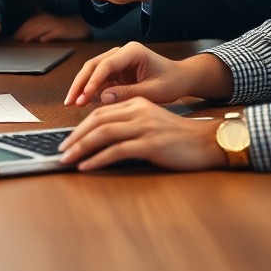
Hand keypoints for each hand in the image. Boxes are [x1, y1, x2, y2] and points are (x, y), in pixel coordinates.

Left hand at [12, 12, 89, 42]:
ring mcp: (55, 25)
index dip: (22, 28)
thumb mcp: (47, 25)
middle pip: (34, 25)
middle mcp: (48, 19)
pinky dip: (47, 36)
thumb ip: (37, 29)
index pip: (30, 22)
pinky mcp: (62, 30)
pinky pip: (54, 33)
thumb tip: (25, 36)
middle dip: (24, 32)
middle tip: (17, 39)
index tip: (15, 36)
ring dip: (33, 34)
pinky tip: (42, 40)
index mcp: (43, 17)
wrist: (77, 25)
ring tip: (25, 40)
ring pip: (42, 29)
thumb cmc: (60, 27)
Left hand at [58, 98, 225, 170]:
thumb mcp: (152, 122)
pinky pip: (117, 151)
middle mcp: (138, 111)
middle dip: (75, 136)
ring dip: (81, 147)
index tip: (69, 139)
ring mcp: (144, 127)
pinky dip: (98, 159)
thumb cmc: (180, 137)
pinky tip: (87, 166)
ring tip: (68, 159)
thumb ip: (130, 123)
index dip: (81, 125)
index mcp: (137, 103)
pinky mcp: (150, 144)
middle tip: (62, 150)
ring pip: (103, 134)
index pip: (101, 111)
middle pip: (97, 120)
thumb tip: (104, 136)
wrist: (208, 142)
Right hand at [63, 42, 188, 107]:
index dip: (93, 81)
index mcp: (132, 51)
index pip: (106, 64)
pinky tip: (83, 101)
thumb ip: (129, 93)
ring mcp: (117, 60)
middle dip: (80, 83)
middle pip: (94, 65)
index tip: (84, 96)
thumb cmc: (172, 82)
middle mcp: (122, 52)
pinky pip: (98, 79)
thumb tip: (103, 98)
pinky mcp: (116, 71)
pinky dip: (90, 90)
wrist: (181, 79)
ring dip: (82, 86)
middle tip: (71, 100)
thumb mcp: (153, 91)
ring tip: (72, 103)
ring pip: (92, 71)